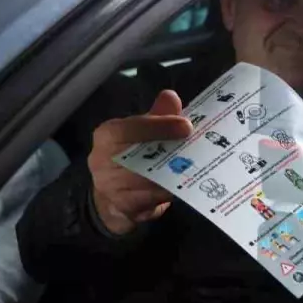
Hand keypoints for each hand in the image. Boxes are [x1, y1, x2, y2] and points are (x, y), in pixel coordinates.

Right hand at [89, 90, 191, 235]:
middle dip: (172, 151)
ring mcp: (109, 185)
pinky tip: (188, 186)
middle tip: (200, 148)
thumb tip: (171, 97)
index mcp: (107, 134)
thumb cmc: (132, 158)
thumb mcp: (142, 133)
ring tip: (199, 166)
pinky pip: (151, 198)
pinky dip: (171, 192)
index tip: (186, 125)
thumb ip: (158, 116)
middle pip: (140, 154)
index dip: (159, 126)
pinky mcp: (123, 205)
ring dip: (174, 173)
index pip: (130, 127)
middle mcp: (102, 159)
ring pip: (148, 179)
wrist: (114, 199)